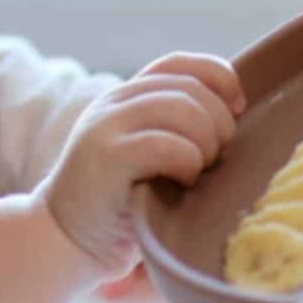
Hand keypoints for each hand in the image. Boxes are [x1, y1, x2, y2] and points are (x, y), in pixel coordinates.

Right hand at [37, 53, 244, 275]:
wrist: (65, 238)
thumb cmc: (122, 202)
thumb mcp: (147, 151)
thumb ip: (175, 124)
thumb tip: (235, 109)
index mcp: (128, 96)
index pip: (181, 64)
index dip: (219, 78)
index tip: (237, 111)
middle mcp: (115, 102)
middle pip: (190, 88)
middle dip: (219, 123)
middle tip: (215, 159)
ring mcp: (108, 126)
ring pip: (183, 110)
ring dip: (206, 144)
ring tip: (197, 172)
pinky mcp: (107, 157)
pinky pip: (166, 145)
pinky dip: (188, 163)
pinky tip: (183, 183)